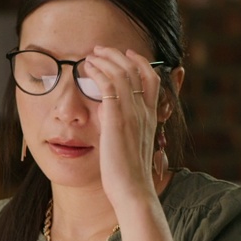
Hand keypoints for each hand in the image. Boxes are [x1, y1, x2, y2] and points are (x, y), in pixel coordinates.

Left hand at [82, 46, 161, 204]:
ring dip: (106, 59)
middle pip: (136, 70)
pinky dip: (99, 72)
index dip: (140, 63)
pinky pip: (110, 86)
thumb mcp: (131, 147)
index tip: (127, 54)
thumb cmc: (130, 176)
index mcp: (151, 117)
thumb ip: (124, 128)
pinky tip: (88, 67)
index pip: (152, 79)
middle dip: (118, 55)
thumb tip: (108, 116)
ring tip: (91, 54)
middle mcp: (145, 112)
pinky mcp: (117, 119)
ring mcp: (132, 114)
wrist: (134, 192)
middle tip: (101, 49)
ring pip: (122, 73)